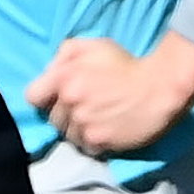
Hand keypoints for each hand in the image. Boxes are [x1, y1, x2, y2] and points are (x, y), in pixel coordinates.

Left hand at [28, 31, 193, 159]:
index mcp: (63, 78)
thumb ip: (65, 53)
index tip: (57, 96)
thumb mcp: (93, 46)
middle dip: (65, 113)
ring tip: (97, 120)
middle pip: (53, 118)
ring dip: (78, 129)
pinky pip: (85, 147)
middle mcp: (69, 103)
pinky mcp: (98, 142)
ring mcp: (83, 125)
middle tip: (85, 107)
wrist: (161, 87)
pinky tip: (106, 130)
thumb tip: (50, 71)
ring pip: (68, 134)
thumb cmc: (127, 63)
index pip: (32, 96)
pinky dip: (93, 141)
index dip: (44, 97)